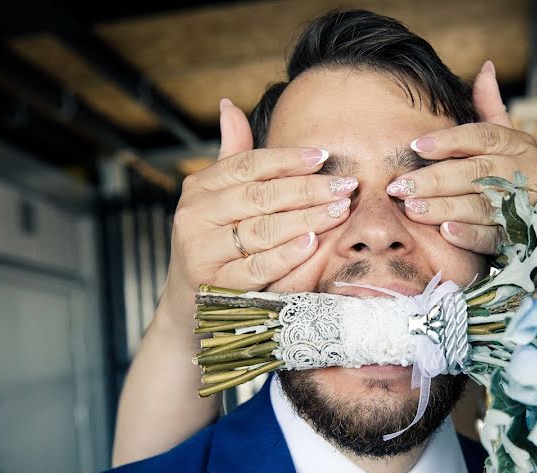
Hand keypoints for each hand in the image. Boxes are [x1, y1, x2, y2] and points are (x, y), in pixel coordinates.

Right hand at [159, 99, 357, 324]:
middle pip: (260, 196)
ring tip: (339, 210)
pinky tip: (313, 242)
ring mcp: (202, 252)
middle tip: (344, 184)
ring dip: (306, 218)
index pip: (247, 165)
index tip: (323, 156)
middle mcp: (195, 216)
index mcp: (199, 189)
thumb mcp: (218, 199)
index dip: (287, 159)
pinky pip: (257, 268)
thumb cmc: (216, 244)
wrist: (192, 304)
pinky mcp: (215, 285)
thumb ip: (231, 155)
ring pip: (262, 230)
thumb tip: (230, 105)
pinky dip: (286, 255)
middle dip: (307, 189)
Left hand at [385, 61, 536, 253]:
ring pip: (482, 204)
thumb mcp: (509, 139)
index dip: (448, 141)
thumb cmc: (518, 172)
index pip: (481, 136)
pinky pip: (495, 236)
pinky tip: (446, 232)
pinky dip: (471, 235)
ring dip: (445, 206)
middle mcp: (524, 171)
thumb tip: (486, 67)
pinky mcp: (522, 237)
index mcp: (517, 144)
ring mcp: (526, 205)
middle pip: (476, 172)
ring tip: (413, 209)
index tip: (415, 146)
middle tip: (400, 187)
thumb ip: (491, 108)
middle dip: (434, 179)